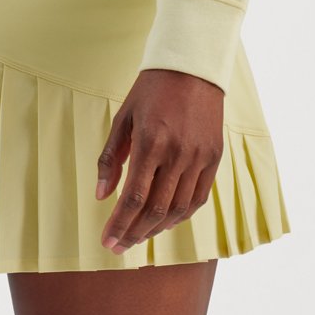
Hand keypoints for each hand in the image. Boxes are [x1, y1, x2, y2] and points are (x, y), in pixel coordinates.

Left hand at [96, 68, 225, 253]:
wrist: (192, 67)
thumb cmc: (151, 90)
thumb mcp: (123, 117)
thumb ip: (111, 158)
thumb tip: (101, 196)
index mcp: (150, 141)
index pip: (133, 197)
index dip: (119, 224)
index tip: (107, 242)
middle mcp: (177, 153)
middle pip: (155, 209)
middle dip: (134, 234)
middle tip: (119, 248)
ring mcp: (199, 157)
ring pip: (178, 209)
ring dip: (156, 229)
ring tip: (139, 237)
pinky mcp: (214, 158)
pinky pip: (198, 198)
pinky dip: (181, 215)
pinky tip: (165, 221)